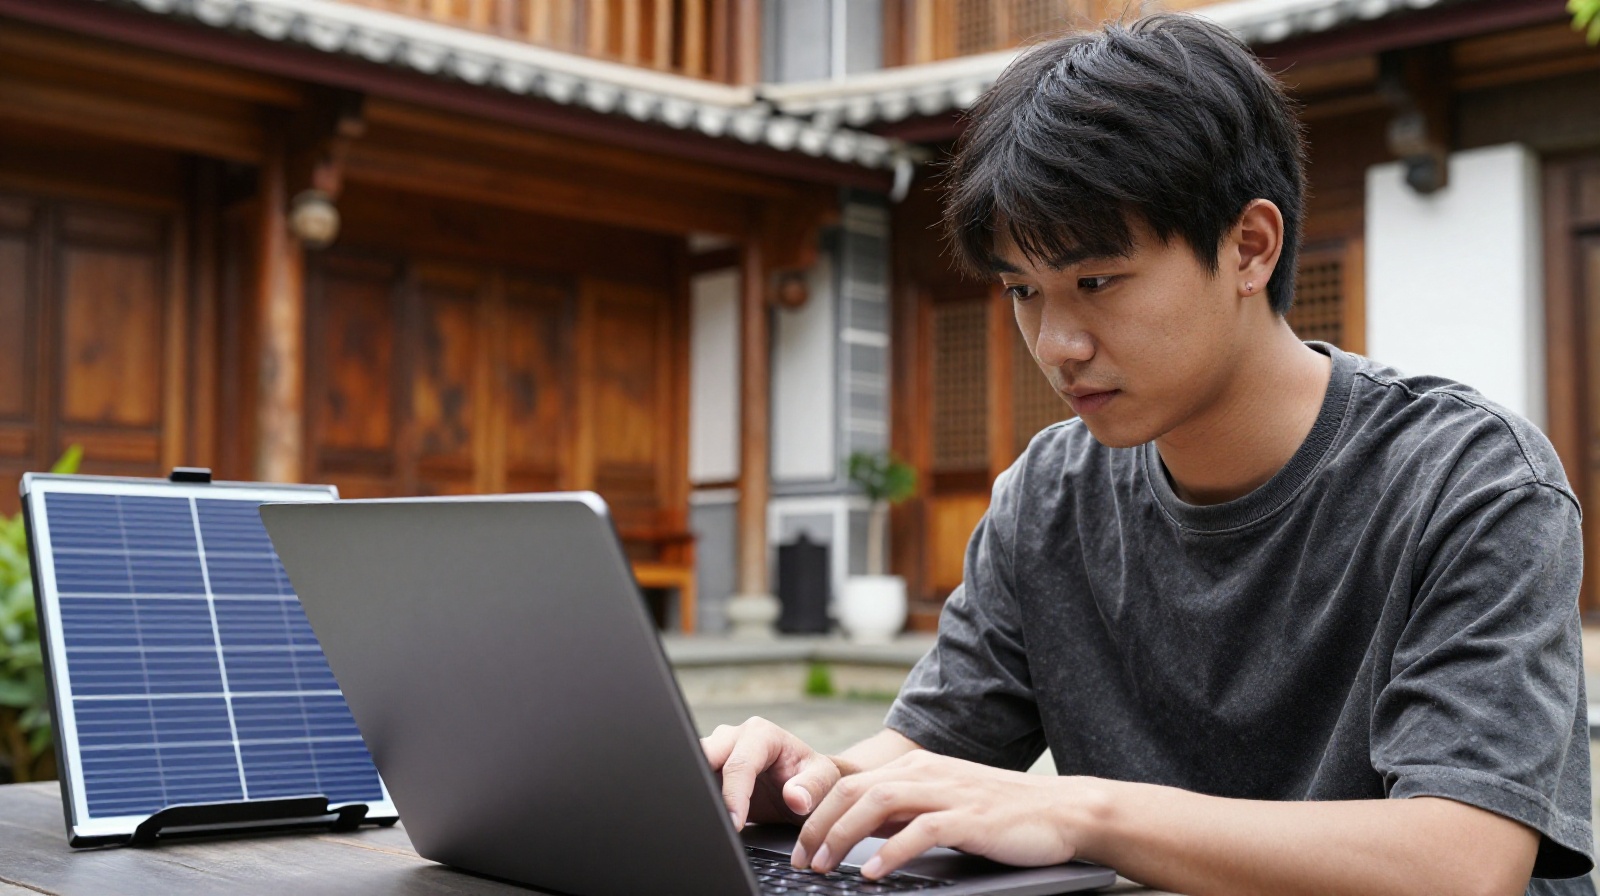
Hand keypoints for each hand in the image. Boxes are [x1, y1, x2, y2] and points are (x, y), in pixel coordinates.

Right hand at [700, 716, 843, 829]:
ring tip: (701, 817)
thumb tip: (795, 797)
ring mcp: (717, 751)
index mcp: (760, 734)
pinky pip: (692, 780)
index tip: (734, 824)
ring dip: (695, 791)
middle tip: (707, 818)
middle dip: (701, 785)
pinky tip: (700, 815)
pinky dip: (694, 797)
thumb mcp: (825, 781)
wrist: (802, 784)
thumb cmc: (812, 778)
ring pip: (691, 766)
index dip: (734, 796)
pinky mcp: (706, 769)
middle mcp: (733, 737)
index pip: (739, 765)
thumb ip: (813, 787)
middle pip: (704, 757)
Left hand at [792, 750, 1102, 879]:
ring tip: (825, 865)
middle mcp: (927, 772)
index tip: (799, 843)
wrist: (1064, 810)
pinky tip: (871, 873)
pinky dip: (889, 852)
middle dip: (819, 825)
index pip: (852, 781)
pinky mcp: (970, 816)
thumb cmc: (1003, 813)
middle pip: (855, 790)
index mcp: (917, 766)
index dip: (817, 811)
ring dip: (843, 835)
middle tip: (801, 860)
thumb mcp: (945, 803)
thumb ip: (905, 812)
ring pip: (878, 803)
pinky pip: (919, 831)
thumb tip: (861, 833)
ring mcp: (948, 791)